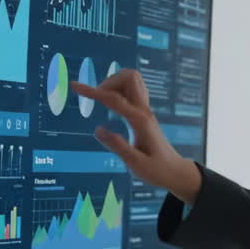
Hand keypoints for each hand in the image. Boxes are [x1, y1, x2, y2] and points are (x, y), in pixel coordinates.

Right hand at [70, 69, 202, 203]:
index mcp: (139, 121)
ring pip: (133, 80)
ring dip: (115, 84)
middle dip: (109, 81)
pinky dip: (120, 91)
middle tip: (97, 100)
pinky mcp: (146, 113)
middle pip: (129, 77)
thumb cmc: (156, 170)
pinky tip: (112, 106)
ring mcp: (147, 110)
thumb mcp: (135, 163)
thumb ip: (117, 146)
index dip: (93, 91)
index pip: (113, 99)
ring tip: (103, 103)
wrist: (175, 171)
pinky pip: (134, 91)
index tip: (75, 85)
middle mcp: (144, 111)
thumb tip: (98, 129)